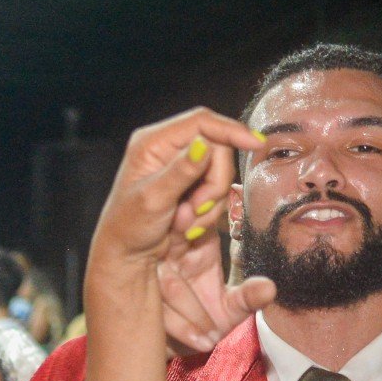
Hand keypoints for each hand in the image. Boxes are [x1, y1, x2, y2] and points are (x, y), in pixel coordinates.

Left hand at [89, 107, 272, 352]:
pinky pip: (217, 192)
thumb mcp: (153, 199)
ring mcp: (181, 169)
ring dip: (208, 203)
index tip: (255, 144)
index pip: (201, 122)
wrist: (127, 258)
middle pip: (218, 149)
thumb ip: (181, 171)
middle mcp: (167, 150)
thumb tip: (203, 144)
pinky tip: (185, 225)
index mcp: (152, 143)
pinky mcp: (191, 187)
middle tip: (192, 210)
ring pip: (220, 173)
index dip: (231, 130)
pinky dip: (208, 212)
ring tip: (181, 222)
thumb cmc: (128, 229)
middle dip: (212, 184)